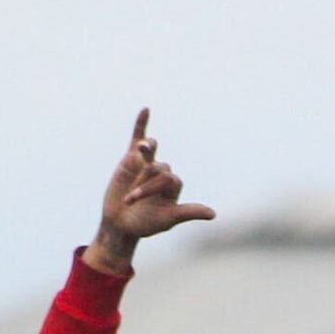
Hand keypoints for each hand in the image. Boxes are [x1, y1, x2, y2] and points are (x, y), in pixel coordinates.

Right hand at [82, 108, 216, 275]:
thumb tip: (213, 214)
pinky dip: (141, 123)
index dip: (154, 188)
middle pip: (160, 168)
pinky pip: (138, 137)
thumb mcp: (168, 219)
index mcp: (173, 186)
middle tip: (131, 199)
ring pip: (151, 151)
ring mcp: (147, 163)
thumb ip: (188, 213)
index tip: (137, 201)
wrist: (121, 223)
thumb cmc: (145, 223)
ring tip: (142, 149)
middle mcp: (162, 173)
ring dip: (147, 148)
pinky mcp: (131, 158)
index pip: (171, 179)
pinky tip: (146, 109)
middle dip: (144, 184)